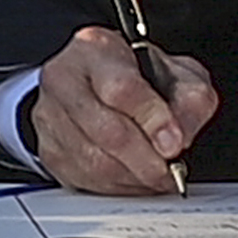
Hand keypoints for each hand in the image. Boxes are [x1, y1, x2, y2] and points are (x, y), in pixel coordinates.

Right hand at [18, 27, 219, 194]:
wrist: (94, 82)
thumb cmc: (135, 75)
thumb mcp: (174, 71)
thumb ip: (188, 98)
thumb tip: (180, 136)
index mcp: (95, 49)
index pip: (121, 89)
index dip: (152, 120)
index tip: (175, 143)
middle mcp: (64, 80)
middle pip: (106, 131)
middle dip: (147, 159)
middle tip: (172, 170)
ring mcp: (50, 117)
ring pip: (94, 162)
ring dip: (135, 177)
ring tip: (159, 176)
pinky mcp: (49, 150)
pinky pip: (86, 181)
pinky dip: (118, 187)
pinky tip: (136, 180)